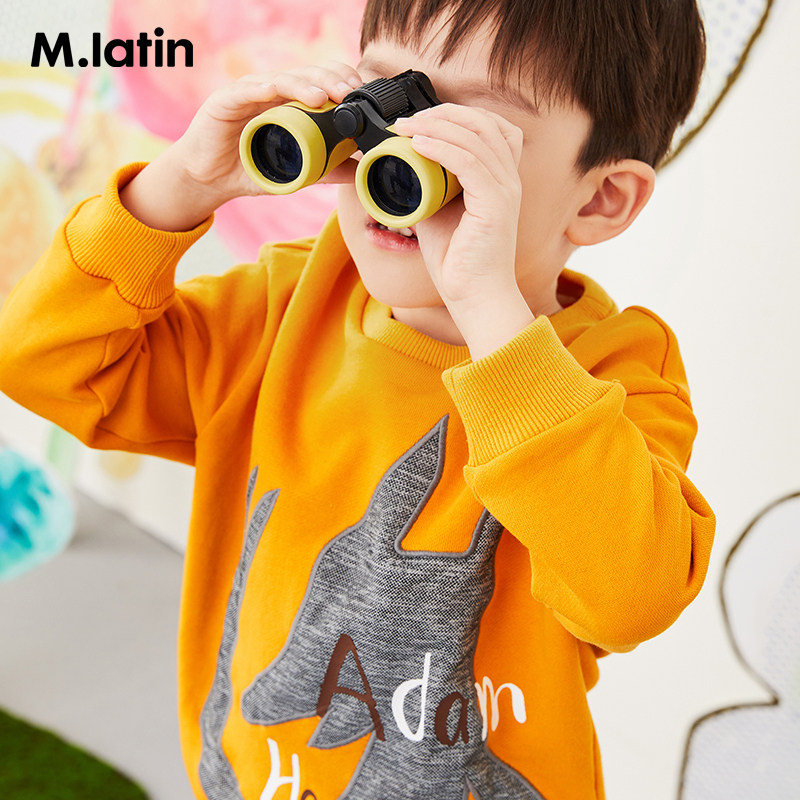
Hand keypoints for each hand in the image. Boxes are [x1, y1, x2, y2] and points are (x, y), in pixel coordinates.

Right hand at [172, 60, 363, 204]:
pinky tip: (273, 90)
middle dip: (330, 80)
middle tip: (349, 93)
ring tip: (322, 97)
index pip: (320, 81)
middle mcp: (273, 92)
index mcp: (290, 103)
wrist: (210, 180)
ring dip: (303, 85)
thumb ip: (327, 169)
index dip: (340, 81)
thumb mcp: (296, 172)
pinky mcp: (226, 100)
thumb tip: (360, 169)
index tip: (360, 94)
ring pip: (281, 79)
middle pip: (306, 75)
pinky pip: (245, 89)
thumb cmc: (250, 168)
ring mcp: (249, 93)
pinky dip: (259, 87)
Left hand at [392, 103, 523, 307]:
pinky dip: (442, 148)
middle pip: (483, 123)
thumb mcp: (436, 213)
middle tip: (408, 120)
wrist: (472, 296)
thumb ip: (427, 187)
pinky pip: (469, 163)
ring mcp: (505, 191)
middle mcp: (508, 179)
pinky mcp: (496, 205)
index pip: (489, 127)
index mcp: (499, 179)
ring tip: (406, 128)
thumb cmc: (457, 261)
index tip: (420, 120)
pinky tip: (419, 145)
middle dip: (443, 114)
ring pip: (476, 137)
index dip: (456, 115)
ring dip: (437, 126)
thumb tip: (399, 166)